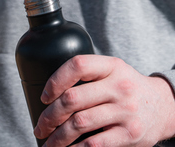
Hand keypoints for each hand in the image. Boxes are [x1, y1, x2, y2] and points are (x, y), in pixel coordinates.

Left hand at [34, 55, 174, 146]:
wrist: (163, 106)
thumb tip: (52, 91)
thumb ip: (89, 75)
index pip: (77, 65)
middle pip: (72, 98)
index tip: (45, 96)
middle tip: (41, 125)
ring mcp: (125, 111)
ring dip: (57, 136)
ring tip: (48, 141)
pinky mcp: (130, 134)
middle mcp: (119, 86)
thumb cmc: (127, 87)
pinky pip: (95, 144)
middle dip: (50, 115)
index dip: (55, 80)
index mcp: (111, 66)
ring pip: (79, 123)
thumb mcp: (112, 71)